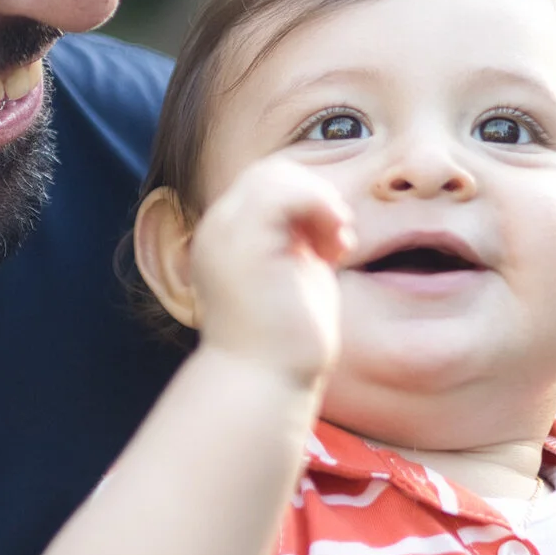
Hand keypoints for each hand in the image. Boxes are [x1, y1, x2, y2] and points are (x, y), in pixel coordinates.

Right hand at [186, 157, 353, 383]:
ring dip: (320, 201)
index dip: (307, 201)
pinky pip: (282, 191)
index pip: (265, 185)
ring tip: (336, 244)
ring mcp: (226, 232)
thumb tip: (323, 222)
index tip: (331, 244)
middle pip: (269, 171)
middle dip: (315, 195)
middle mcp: (217, 229)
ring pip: (275, 174)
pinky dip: (318, 207)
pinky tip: (333, 246)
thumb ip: (295, 244)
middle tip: (338, 241)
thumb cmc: (284, 345)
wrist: (263, 383)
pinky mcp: (244, 242)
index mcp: (227, 238)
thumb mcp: (291, 278)